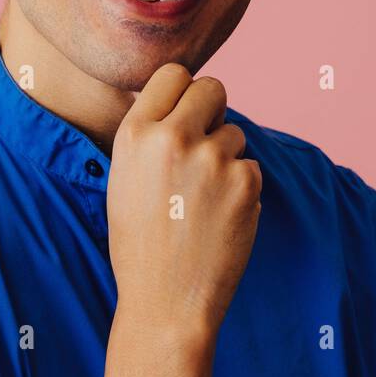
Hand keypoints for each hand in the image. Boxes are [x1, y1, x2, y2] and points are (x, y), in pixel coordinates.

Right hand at [103, 63, 261, 376]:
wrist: (165, 302)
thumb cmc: (141, 242)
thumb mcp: (125, 178)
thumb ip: (150, 135)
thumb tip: (181, 99)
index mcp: (135, 133)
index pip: (173, 74)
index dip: (183, 91)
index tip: (185, 110)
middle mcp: (173, 138)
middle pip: (212, 87)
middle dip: (213, 110)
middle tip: (205, 144)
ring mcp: (212, 158)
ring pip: (234, 133)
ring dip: (226, 158)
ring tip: (201, 201)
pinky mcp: (245, 181)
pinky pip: (250, 166)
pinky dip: (241, 188)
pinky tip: (219, 218)